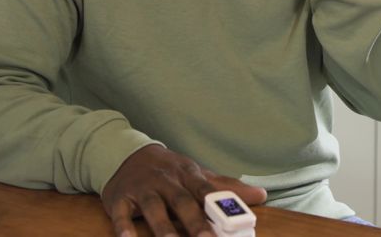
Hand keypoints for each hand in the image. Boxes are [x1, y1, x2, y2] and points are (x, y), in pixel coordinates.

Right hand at [101, 145, 266, 236]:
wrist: (127, 153)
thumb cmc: (169, 170)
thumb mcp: (197, 174)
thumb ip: (226, 188)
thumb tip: (261, 196)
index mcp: (188, 175)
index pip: (206, 191)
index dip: (219, 208)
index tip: (232, 226)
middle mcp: (166, 181)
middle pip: (182, 201)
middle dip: (195, 222)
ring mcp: (142, 188)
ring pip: (153, 208)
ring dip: (163, 227)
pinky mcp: (120, 198)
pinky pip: (121, 213)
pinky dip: (123, 226)